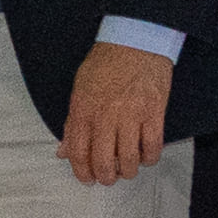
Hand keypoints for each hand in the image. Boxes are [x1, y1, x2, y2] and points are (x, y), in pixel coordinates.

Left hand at [59, 40, 172, 186]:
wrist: (135, 40)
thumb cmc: (107, 62)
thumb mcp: (80, 88)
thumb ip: (72, 122)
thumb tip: (63, 151)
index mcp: (83, 109)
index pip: (78, 152)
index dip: (82, 172)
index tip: (87, 178)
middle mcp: (105, 115)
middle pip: (103, 162)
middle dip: (105, 177)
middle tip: (108, 177)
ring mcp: (131, 115)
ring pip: (128, 160)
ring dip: (127, 171)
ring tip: (127, 169)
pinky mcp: (154, 112)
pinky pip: (152, 147)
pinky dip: (149, 158)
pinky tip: (145, 156)